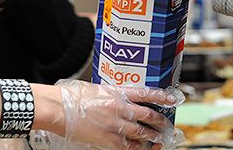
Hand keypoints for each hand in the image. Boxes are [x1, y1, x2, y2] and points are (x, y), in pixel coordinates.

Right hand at [31, 80, 183, 149]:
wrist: (59, 108)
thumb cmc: (74, 96)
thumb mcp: (98, 89)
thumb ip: (113, 94)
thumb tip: (123, 98)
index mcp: (118, 93)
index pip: (147, 93)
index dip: (162, 97)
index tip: (173, 99)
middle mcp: (120, 109)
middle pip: (149, 116)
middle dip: (161, 122)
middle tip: (168, 126)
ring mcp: (115, 125)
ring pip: (142, 133)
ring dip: (153, 137)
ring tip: (160, 140)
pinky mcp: (108, 139)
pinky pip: (128, 147)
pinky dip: (137, 148)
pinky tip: (142, 149)